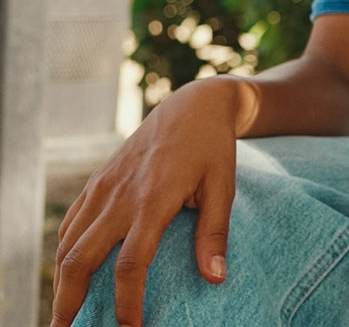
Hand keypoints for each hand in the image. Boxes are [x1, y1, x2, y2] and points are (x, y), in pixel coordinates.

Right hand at [51, 76, 249, 326]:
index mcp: (152, 200)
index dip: (127, 302)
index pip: (130, 264)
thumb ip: (215, 234)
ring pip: (68, 245)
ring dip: (61, 283)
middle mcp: (118, 197)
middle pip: (80, 260)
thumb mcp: (224, 188)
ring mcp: (102, 189)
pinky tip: (67, 276)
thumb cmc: (213, 149)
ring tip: (64, 315)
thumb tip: (215, 279)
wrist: (191, 106)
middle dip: (70, 302)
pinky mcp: (95, 184)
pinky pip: (71, 225)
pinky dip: (64, 254)